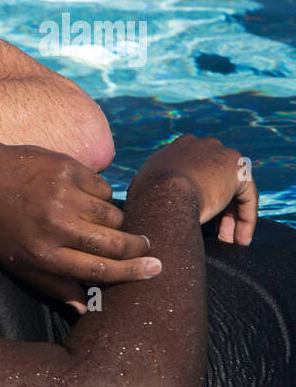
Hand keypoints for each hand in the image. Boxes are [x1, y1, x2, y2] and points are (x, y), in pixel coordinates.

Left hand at [0, 136, 160, 310]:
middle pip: (115, 243)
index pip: (100, 269)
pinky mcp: (68, 168)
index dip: (133, 272)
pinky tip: (83, 196)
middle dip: (137, 247)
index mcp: (44, 253)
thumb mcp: (17, 263)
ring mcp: (63, 194)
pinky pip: (104, 187)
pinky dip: (100, 195)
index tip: (156, 269)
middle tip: (145, 246)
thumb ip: (53, 285)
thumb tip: (85, 308)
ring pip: (114, 213)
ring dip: (116, 220)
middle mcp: (56, 225)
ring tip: (100, 221)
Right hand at [131, 135, 258, 243]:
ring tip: (229, 240)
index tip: (195, 216)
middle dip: (217, 209)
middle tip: (216, 234)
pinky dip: (246, 218)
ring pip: (231, 190)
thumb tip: (138, 207)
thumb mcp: (139, 190)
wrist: (163, 194)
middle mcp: (198, 146)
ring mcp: (219, 153)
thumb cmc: (145, 199)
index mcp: (175, 151)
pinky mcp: (237, 168)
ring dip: (231, 217)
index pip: (193, 171)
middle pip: (215, 180)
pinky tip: (240, 238)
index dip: (196, 195)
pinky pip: (246, 196)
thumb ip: (147, 191)